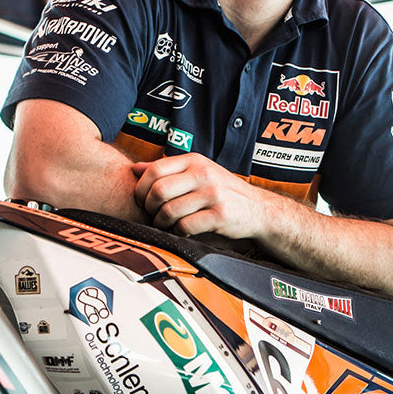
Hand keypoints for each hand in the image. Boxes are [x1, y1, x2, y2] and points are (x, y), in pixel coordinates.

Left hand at [132, 153, 266, 237]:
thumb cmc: (222, 191)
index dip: (141, 188)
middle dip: (149, 208)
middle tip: (154, 215)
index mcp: (194, 161)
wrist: (257, 209)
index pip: (154, 170)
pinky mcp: (219, 215)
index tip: (143, 200)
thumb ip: (167, 170)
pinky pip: (185, 226)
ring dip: (162, 223)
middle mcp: (203, 174)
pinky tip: (184, 231)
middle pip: (158, 191)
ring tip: (168, 224)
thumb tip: (135, 169)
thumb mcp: (197, 172)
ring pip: (169, 211)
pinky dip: (178, 232)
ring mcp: (212, 194)